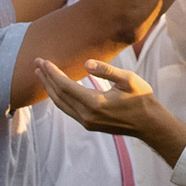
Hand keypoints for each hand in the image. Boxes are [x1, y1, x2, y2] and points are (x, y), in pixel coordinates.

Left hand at [34, 58, 170, 139]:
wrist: (149, 124)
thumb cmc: (141, 99)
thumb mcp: (128, 80)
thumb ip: (106, 71)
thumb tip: (86, 64)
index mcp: (95, 103)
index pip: (66, 86)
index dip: (53, 73)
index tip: (44, 60)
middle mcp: (87, 115)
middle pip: (59, 95)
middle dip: (46, 79)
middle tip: (36, 63)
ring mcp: (87, 122)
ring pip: (61, 104)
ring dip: (50, 89)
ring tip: (41, 75)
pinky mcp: (89, 124)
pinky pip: (68, 109)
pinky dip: (59, 97)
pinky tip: (56, 88)